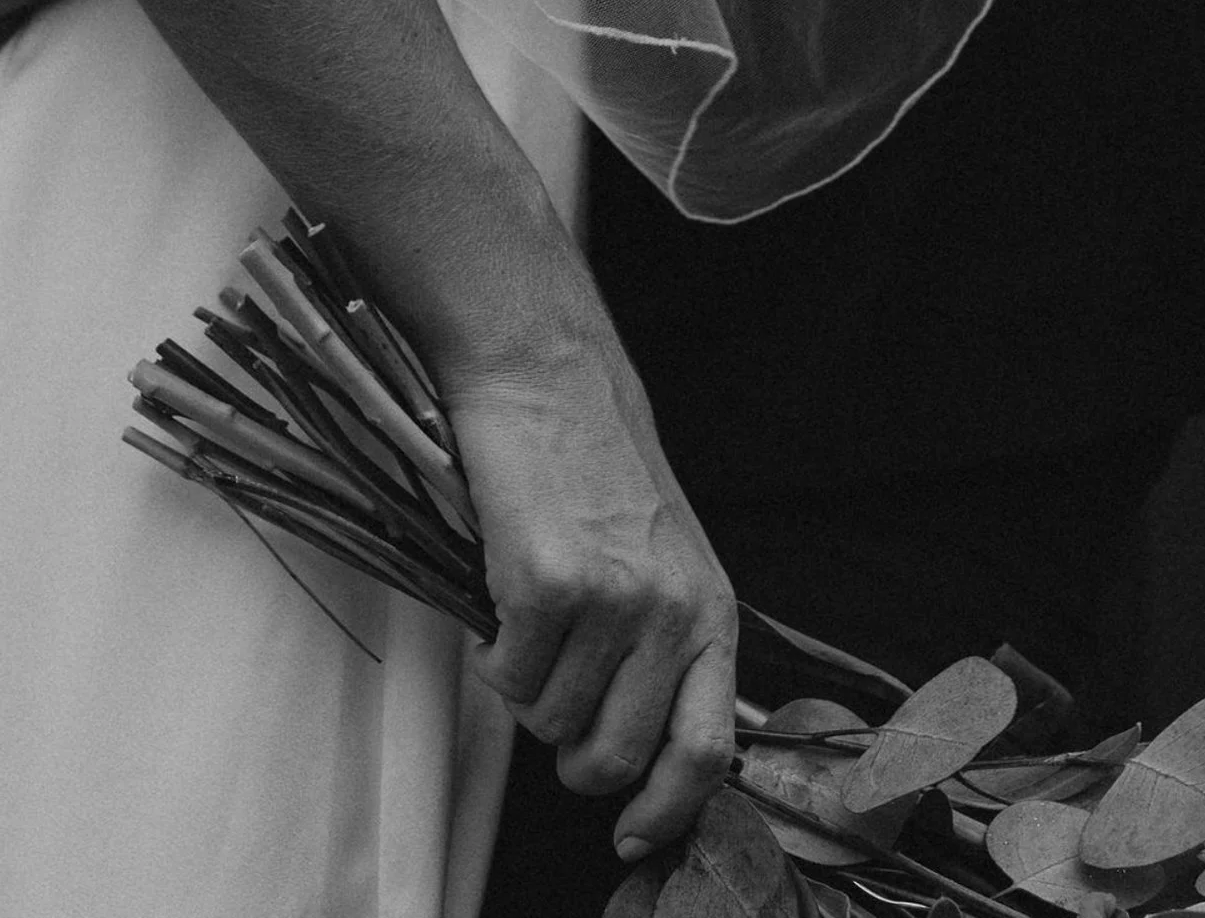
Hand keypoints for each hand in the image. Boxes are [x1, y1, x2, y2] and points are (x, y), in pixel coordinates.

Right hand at [446, 327, 736, 862]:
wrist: (543, 369)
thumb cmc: (595, 459)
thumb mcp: (664, 553)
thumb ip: (665, 641)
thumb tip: (636, 746)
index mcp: (710, 609)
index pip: (706, 752)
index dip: (667, 810)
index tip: (632, 835)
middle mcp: (669, 612)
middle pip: (619, 756)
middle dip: (573, 757)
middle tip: (551, 708)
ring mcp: (611, 600)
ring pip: (553, 722)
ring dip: (528, 695)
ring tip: (526, 629)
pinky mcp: (547, 584)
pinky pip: (508, 676)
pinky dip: (493, 658)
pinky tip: (500, 605)